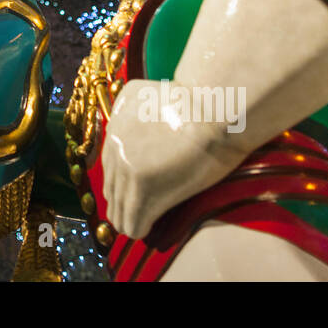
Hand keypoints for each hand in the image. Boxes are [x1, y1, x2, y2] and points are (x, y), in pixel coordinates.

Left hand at [100, 79, 244, 239]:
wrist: (216, 107)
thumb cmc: (201, 103)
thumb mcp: (152, 97)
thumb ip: (137, 115)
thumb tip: (137, 137)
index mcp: (116, 123)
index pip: (111, 168)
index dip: (126, 185)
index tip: (143, 194)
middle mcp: (113, 144)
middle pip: (111, 190)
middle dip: (127, 203)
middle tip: (144, 214)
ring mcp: (125, 166)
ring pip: (118, 210)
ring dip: (132, 219)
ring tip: (147, 224)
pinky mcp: (142, 186)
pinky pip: (132, 223)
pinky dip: (141, 229)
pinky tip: (150, 230)